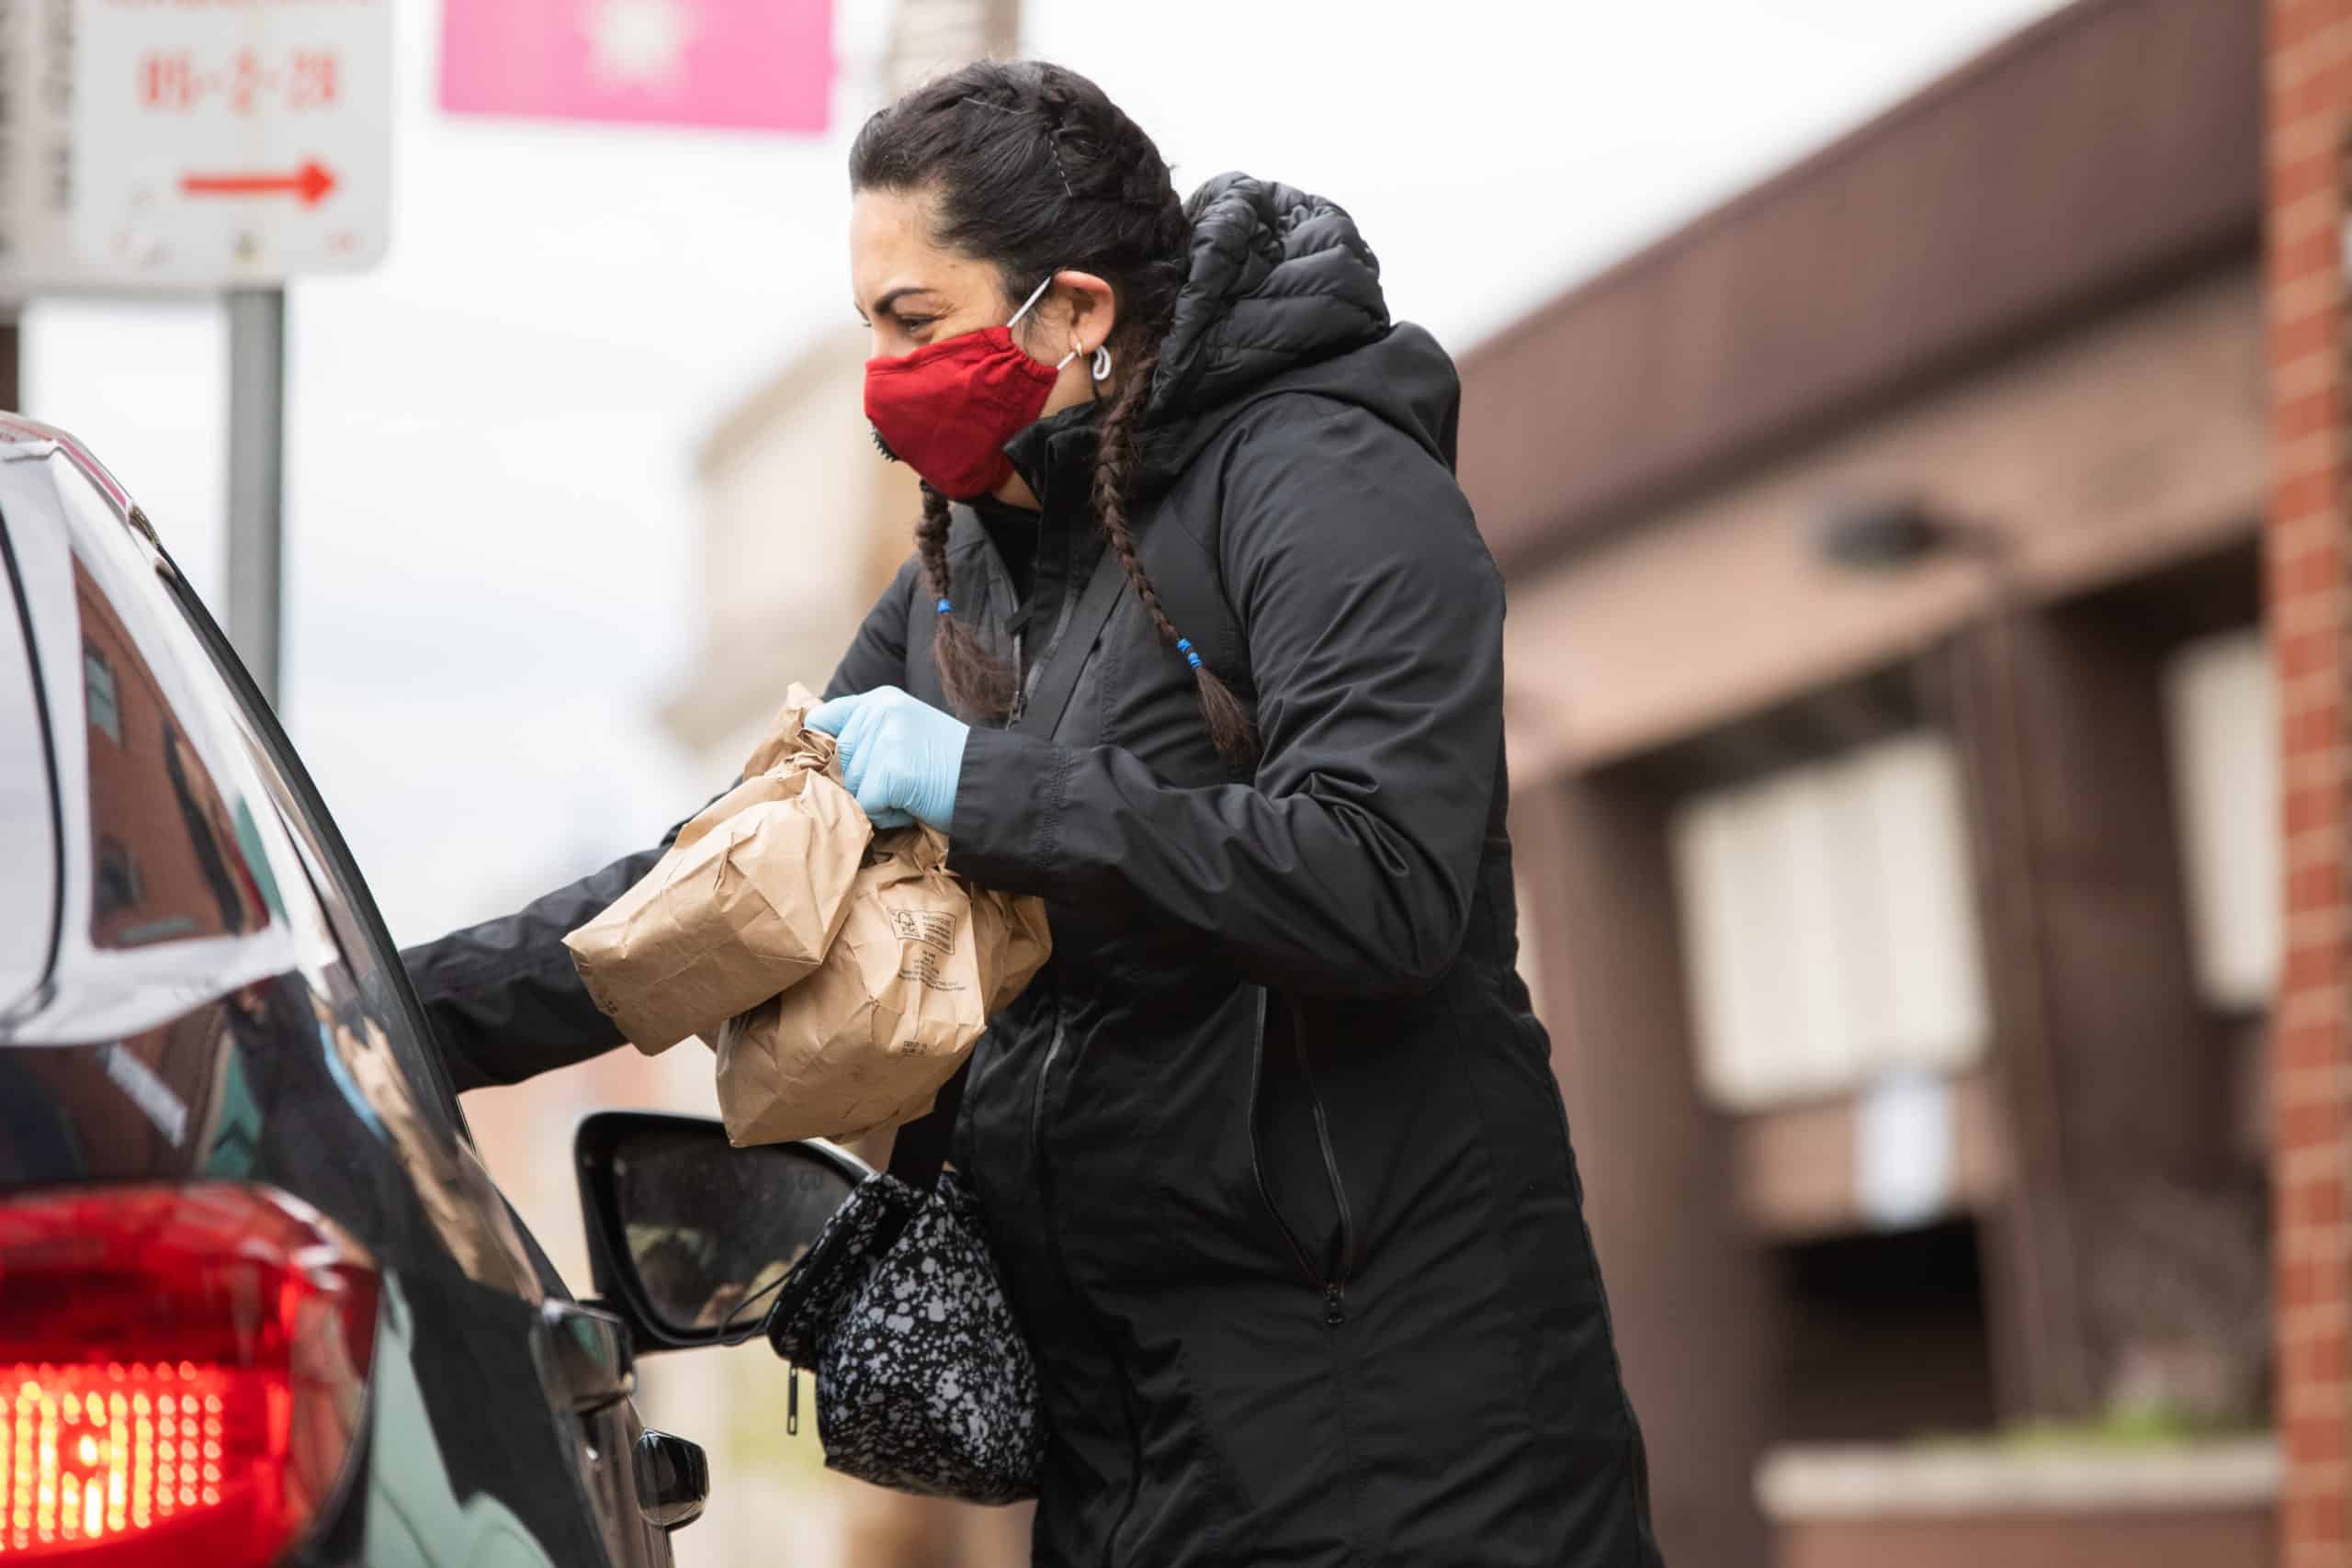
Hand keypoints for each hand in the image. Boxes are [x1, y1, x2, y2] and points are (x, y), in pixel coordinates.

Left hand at [806, 686, 969, 831]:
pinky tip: (914, 803)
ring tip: (911, 791)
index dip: (828, 751)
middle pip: (837, 762)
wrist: (992, 781)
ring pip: (850, 787)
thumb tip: (820, 760)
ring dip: (876, 800)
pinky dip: (887, 816)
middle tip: (903, 780)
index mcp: (881, 699)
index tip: (847, 767)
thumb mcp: (904, 733)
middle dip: (862, 782)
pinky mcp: (892, 772)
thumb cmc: (948, 766)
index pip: (823, 721)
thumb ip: (867, 735)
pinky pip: (867, 807)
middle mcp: (880, 712)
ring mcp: (886, 740)